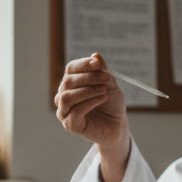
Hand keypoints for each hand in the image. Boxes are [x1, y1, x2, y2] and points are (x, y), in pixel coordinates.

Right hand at [54, 52, 130, 181]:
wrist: (118, 126)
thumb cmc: (111, 104)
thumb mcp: (109, 84)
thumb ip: (102, 71)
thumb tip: (95, 55)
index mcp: (72, 84)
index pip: (71, 69)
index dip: (83, 64)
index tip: (98, 63)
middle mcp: (64, 96)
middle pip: (68, 81)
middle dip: (88, 78)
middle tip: (106, 79)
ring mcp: (64, 111)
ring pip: (66, 96)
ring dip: (87, 91)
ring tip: (104, 90)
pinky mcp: (70, 125)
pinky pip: (75, 110)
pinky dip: (90, 102)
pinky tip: (102, 98)